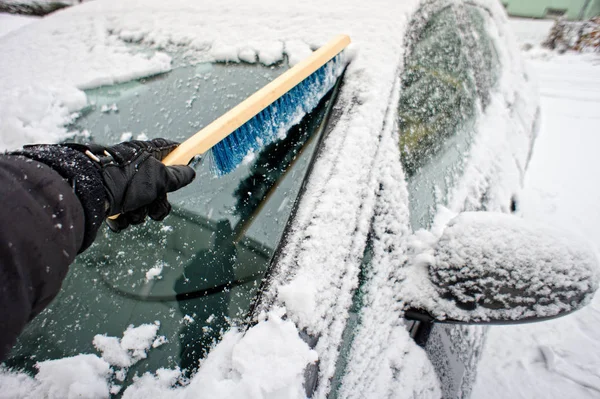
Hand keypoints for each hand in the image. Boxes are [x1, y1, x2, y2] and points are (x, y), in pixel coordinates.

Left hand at [67, 139, 195, 231]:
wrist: (90, 194)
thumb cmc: (123, 179)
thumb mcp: (160, 177)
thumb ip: (177, 176)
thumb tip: (190, 172)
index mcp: (145, 154)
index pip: (168, 149)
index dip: (179, 155)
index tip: (189, 160)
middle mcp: (133, 168)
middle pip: (158, 187)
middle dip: (158, 202)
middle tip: (154, 204)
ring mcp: (121, 185)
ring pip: (142, 204)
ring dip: (140, 212)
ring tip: (132, 209)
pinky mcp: (109, 200)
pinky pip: (125, 214)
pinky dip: (124, 218)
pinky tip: (119, 214)